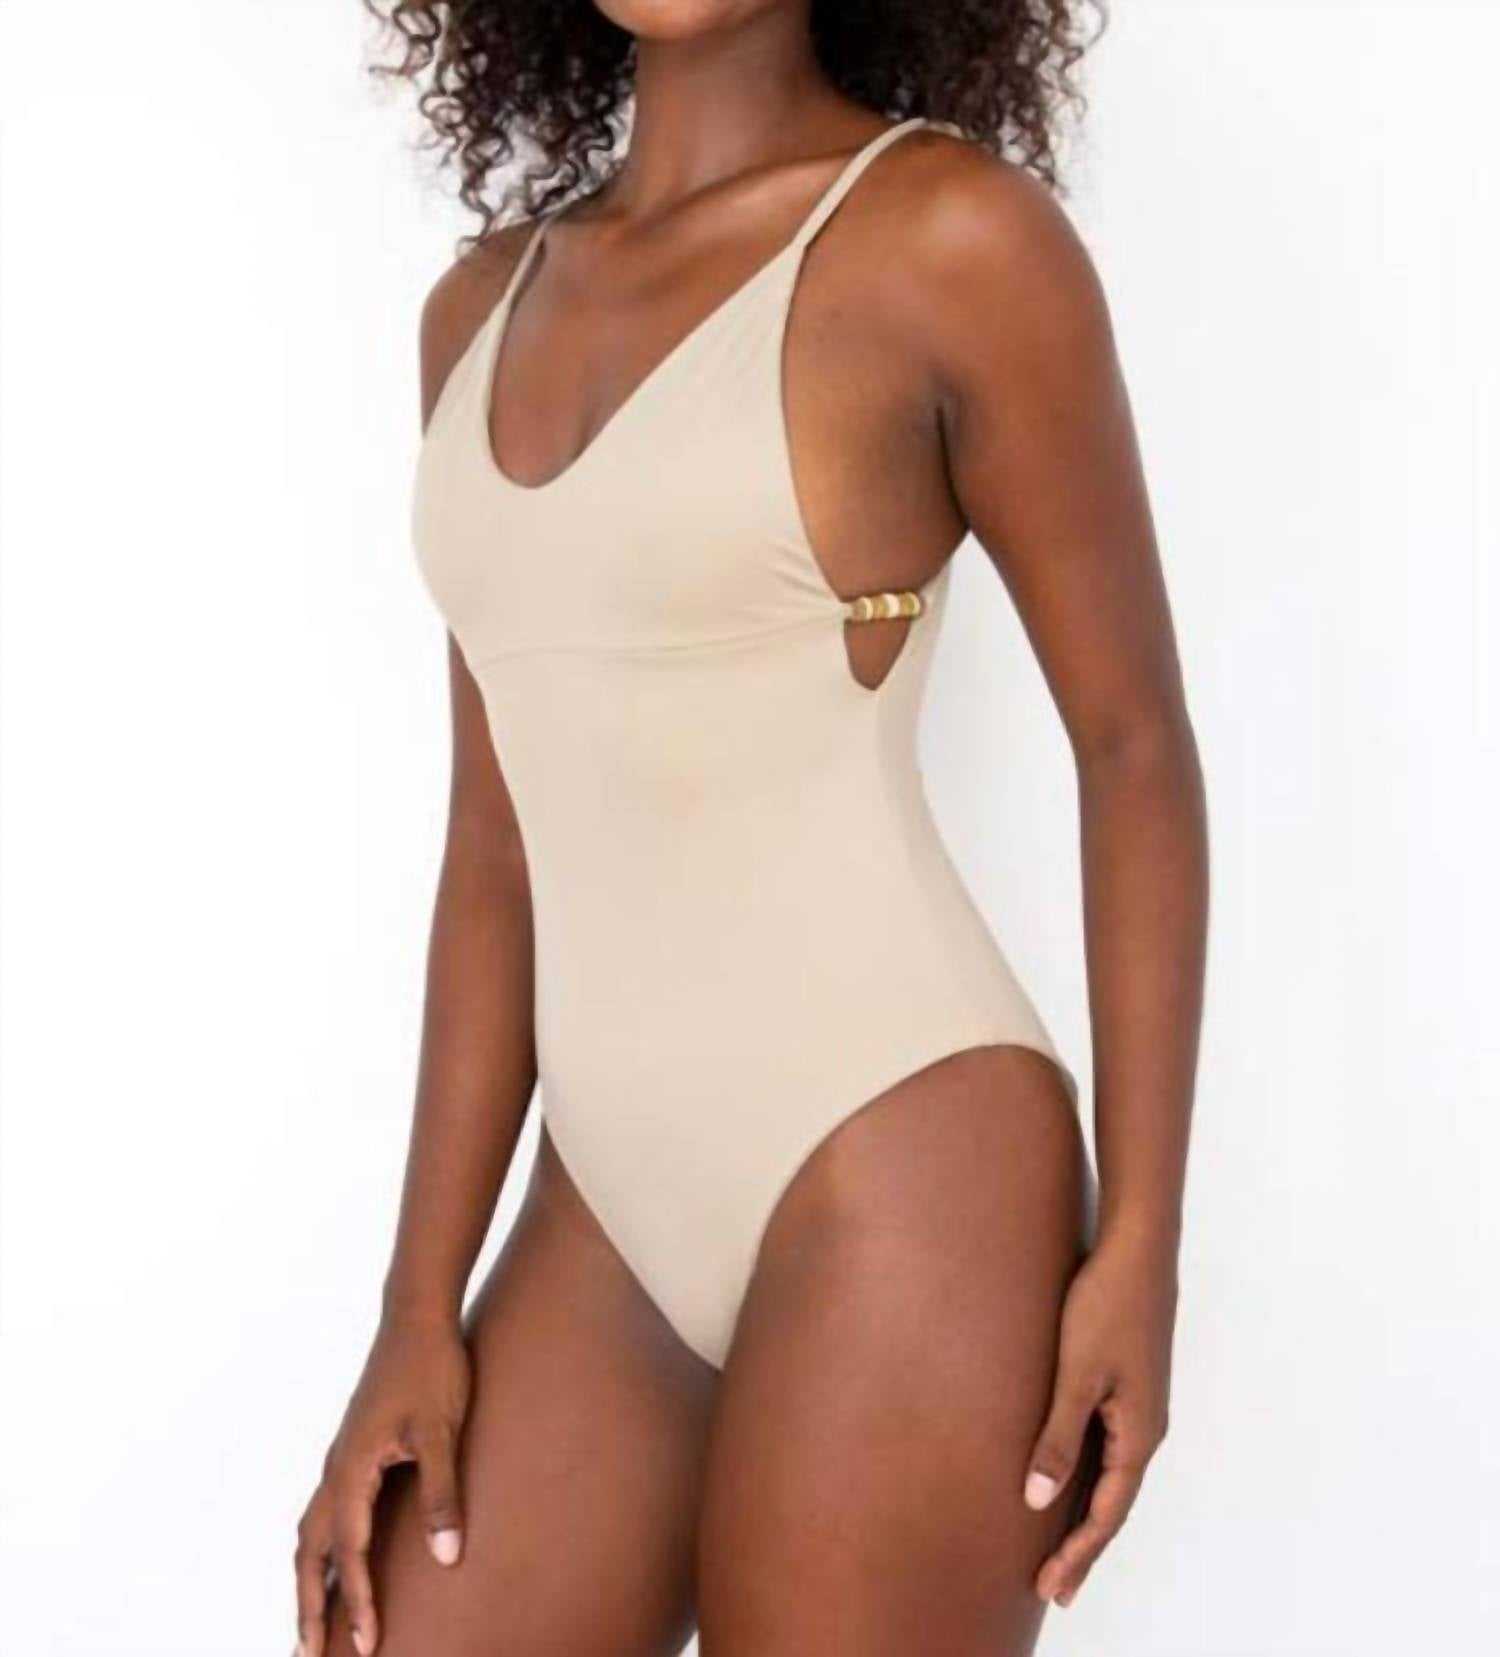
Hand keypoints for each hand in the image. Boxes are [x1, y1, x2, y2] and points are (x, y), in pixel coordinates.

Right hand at [294, 1312, 471, 1655]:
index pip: (350, 1551)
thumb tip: (446, 1557)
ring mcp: (341, 1458)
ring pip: (312, 1533)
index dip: (357, 1600)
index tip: (366, 1645)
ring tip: (312, 1623)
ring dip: (310, 1580)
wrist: (418, 1315)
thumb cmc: (432, 1367)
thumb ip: (442, 1493)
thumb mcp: (442, 1430)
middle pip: (310, 1552)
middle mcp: (337, 1468)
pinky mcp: (354, 1450)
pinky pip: (327, 1511)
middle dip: (309, 1605)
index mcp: (352, 1467)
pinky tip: (338, 1560)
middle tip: (308, 1656)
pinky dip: (323, 1548)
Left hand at [1023, 1227, 1177, 1606]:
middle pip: (1113, 1504)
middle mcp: (1146, 1429)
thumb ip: (1058, 1437)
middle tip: (1052, 1590)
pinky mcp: (1127, 1385)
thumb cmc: (1105, 1305)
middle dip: (1083, 1548)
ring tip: (1056, 1548)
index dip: (1078, 1554)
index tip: (1051, 1590)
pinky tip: (1068, 1481)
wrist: (1137, 1248)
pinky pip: (1107, 1448)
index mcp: (1139, 1434)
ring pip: (1111, 1478)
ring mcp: (1139, 1407)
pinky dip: (1088, 1477)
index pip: (1107, 1514)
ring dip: (1085, 1515)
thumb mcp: (1075, 1374)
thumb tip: (1038, 1500)